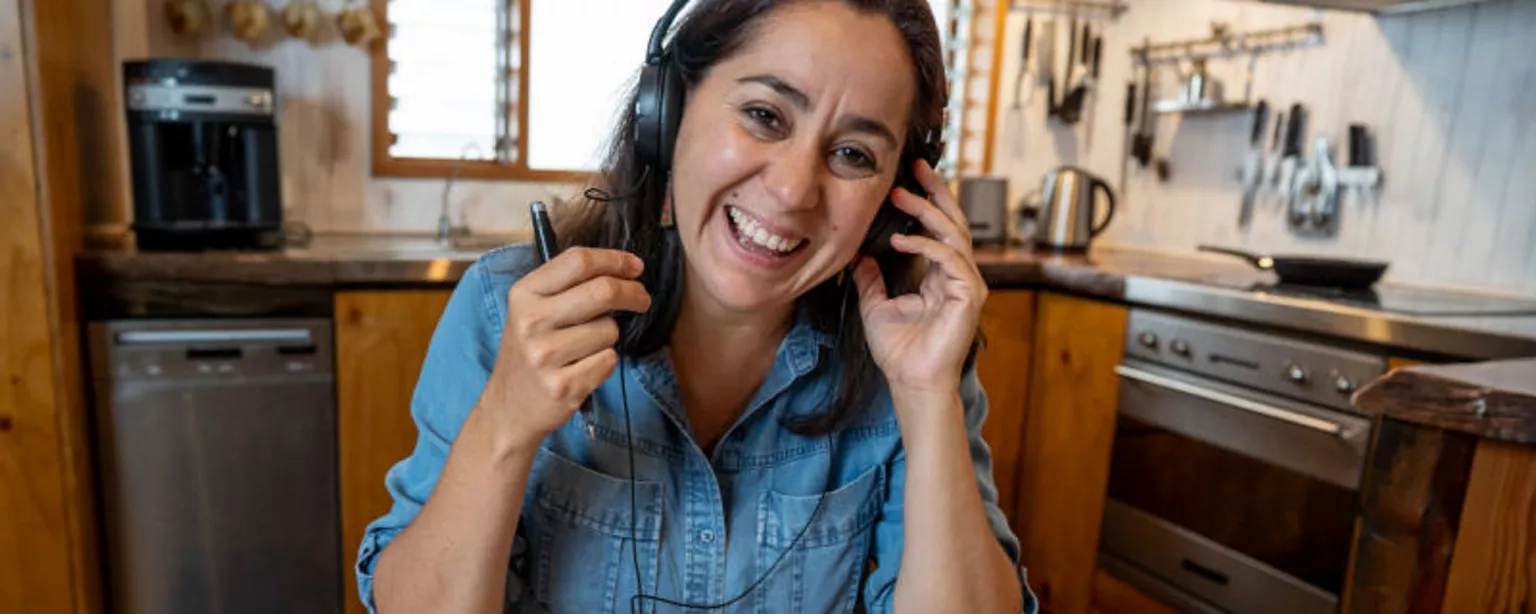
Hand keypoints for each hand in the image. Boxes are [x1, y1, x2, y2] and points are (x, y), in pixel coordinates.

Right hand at [477, 247, 651, 451]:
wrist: (507, 408)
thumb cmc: (530, 352)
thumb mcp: (532, 310)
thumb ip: (567, 285)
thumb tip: (624, 268)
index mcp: (523, 294)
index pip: (578, 261)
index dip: (615, 260)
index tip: (635, 267)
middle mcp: (531, 321)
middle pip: (602, 291)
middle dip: (633, 293)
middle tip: (642, 299)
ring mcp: (544, 355)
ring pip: (609, 330)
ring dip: (609, 337)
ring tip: (584, 349)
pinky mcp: (562, 386)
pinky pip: (608, 360)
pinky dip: (604, 363)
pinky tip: (582, 369)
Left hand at [853, 159, 986, 395]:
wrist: (911, 381)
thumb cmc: (898, 350)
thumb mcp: (874, 305)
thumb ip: (870, 278)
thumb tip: (860, 254)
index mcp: (938, 274)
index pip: (936, 228)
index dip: (924, 202)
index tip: (904, 180)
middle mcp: (956, 274)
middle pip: (952, 221)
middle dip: (935, 192)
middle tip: (917, 167)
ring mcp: (966, 283)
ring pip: (953, 234)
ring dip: (927, 212)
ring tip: (902, 196)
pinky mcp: (970, 295)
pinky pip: (951, 259)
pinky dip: (927, 246)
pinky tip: (901, 241)